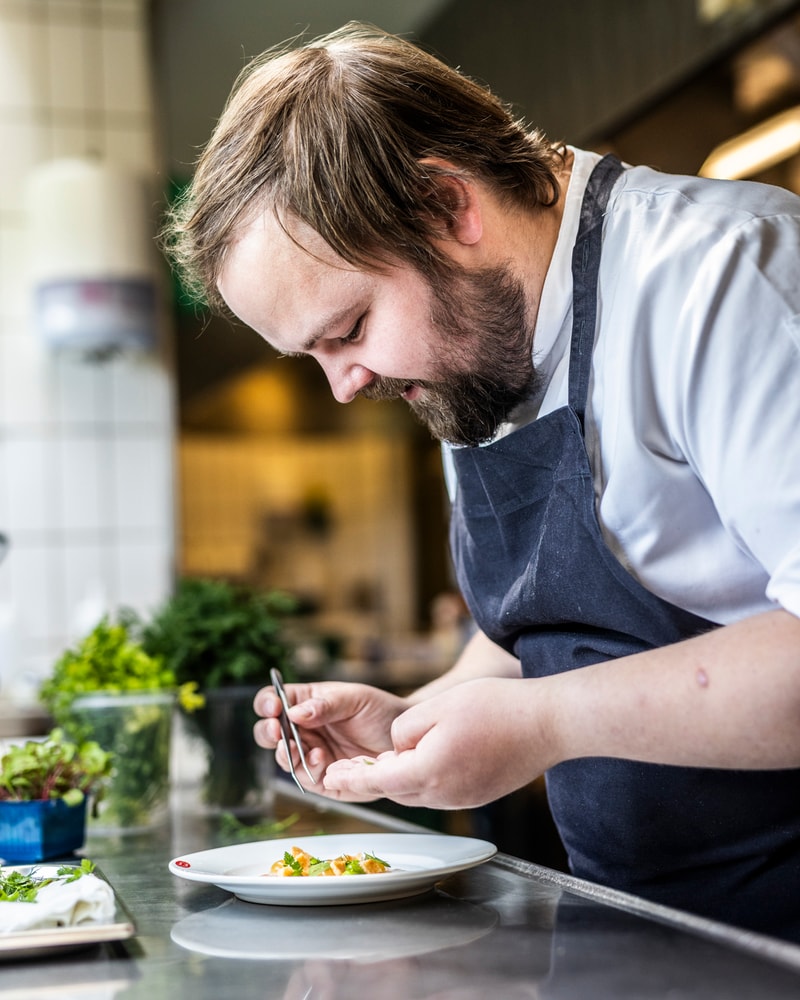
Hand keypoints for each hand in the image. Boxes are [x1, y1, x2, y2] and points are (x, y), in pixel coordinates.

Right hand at [253, 680, 407, 799]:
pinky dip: (307, 770)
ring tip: (304, 749)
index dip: (267, 703)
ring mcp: (309, 754)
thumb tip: (294, 712)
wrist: (404, 741)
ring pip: (282, 758)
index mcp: (305, 702)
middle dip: (268, 732)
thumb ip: (325, 705)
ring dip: (286, 755)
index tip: (274, 708)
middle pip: (268, 732)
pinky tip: (321, 760)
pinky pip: (304, 778)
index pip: (273, 700)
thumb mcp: (354, 699)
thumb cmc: (379, 712)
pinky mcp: (321, 779)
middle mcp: (302, 729)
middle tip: (278, 733)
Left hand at [323, 677, 551, 807]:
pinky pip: (441, 790)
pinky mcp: (478, 794)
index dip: (350, 780)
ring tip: (381, 765)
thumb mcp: (437, 707)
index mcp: (428, 772)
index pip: (377, 782)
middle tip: (345, 770)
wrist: (547, 724)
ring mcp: (463, 798)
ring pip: (418, 791)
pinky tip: (423, 762)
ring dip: (398, 780)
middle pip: (396, 790)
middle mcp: (443, 794)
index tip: (328, 780)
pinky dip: (424, 780)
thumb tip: (398, 748)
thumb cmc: (496, 708)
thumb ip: (405, 730)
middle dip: (370, 781)